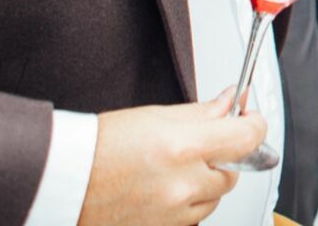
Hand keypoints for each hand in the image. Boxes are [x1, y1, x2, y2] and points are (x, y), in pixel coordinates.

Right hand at [78, 91, 265, 225]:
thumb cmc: (99, 147)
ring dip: (204, 183)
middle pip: (232, 172)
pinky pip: (192, 218)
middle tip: (199, 144)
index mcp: (183, 148)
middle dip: (224, 156)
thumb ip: (201, 112)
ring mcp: (173, 214)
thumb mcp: (154, 116)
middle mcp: (182, 186)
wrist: (63, 182)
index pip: (247, 138)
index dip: (254, 125)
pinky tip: (162, 188)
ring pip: (214, 199)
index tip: (250, 119)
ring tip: (170, 168)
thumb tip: (230, 103)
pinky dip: (187, 204)